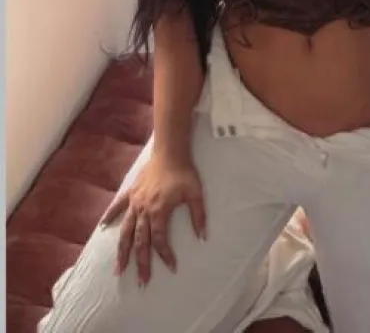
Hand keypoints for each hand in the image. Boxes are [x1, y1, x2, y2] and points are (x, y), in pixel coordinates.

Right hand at [100, 152, 206, 286]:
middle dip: (140, 263)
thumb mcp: (195, 194)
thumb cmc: (184, 172)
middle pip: (139, 242)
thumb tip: (203, 237)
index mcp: (159, 212)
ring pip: (124, 231)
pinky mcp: (130, 192)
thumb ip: (198, 216)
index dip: (165, 255)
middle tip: (141, 282)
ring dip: (121, 250)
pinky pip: (116, 207)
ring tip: (118, 268)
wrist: (170, 152)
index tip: (171, 268)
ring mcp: (134, 201)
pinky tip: (102, 228)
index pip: (160, 240)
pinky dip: (109, 217)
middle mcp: (143, 210)